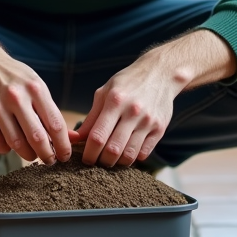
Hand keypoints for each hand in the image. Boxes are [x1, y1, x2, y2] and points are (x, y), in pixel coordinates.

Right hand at [0, 26, 71, 163]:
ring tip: (32, 155)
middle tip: (50, 160)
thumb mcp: (37, 87)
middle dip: (47, 155)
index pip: (55, 124)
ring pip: (16, 143)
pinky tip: (12, 145)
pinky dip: (7, 150)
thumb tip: (72, 138)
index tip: (65, 155)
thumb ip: (51, 112)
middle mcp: (17, 97)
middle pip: (37, 137)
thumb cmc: (16, 78)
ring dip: (28, 155)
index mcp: (36, 89)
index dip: (63, 145)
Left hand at [69, 29, 236, 167]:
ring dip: (117, 163)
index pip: (97, 136)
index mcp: (115, 101)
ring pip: (129, 155)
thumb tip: (75, 139)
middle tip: (97, 161)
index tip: (85, 158)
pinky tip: (126, 152)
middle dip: (101, 161)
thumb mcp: (105, 92)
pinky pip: (144, 153)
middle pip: (113, 150)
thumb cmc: (127, 82)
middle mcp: (133, 112)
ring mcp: (148, 121)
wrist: (161, 73)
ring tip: (110, 159)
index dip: (88, 153)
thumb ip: (91, 117)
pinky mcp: (160, 129)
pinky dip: (132, 158)